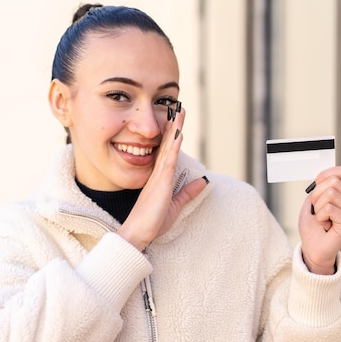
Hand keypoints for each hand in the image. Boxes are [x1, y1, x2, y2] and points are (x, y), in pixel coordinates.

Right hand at [118, 107, 207, 250]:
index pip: (168, 152)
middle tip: (177, 107)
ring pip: (167, 148)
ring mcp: (158, 177)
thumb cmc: (152, 222)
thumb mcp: (175, 205)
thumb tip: (203, 181)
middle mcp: (157, 173)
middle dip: (172, 126)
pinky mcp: (160, 184)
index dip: (172, 135)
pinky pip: (168, 161)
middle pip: (166, 144)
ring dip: (174, 130)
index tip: (177, 120)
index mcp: (159, 178)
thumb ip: (188, 193)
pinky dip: (172, 146)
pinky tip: (177, 134)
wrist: (137, 234)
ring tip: (179, 112)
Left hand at [298, 166, 340, 273]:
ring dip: (318, 207)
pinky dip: (321, 216)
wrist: (313, 250)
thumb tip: (322, 179)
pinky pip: (330, 208)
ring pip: (331, 194)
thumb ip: (318, 190)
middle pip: (334, 180)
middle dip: (317, 194)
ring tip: (321, 218)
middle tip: (317, 210)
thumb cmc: (312, 230)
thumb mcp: (311, 204)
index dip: (324, 176)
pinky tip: (324, 224)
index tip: (315, 190)